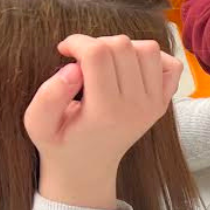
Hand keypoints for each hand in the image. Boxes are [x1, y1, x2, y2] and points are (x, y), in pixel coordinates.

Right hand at [24, 35, 182, 209]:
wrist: (88, 167)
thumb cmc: (61, 142)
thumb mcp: (37, 124)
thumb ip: (48, 96)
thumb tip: (73, 67)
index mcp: (105, 111)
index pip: (98, 54)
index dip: (76, 42)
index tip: (64, 50)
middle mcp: (136, 106)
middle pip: (123, 46)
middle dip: (97, 43)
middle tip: (83, 59)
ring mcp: (155, 104)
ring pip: (148, 49)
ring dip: (124, 47)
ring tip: (105, 62)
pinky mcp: (164, 102)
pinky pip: (171, 65)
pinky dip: (152, 58)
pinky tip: (129, 68)